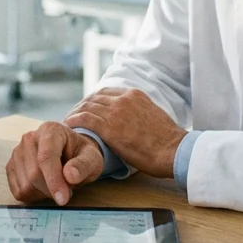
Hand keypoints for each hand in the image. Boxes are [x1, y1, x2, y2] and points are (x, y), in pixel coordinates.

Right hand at [5, 121, 105, 205]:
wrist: (69, 152)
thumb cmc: (81, 155)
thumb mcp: (92, 158)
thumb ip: (83, 165)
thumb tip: (70, 176)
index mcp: (50, 130)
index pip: (46, 157)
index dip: (54, 180)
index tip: (63, 199)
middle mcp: (29, 138)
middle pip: (34, 174)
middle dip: (52, 189)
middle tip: (68, 190)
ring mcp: (17, 152)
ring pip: (25, 185)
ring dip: (44, 193)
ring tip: (56, 184)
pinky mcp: (11, 166)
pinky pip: (18, 191)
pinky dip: (33, 195)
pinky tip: (44, 186)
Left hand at [63, 88, 185, 177]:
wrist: (174, 150)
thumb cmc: (167, 141)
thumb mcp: (153, 116)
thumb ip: (138, 113)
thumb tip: (131, 121)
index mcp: (135, 94)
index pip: (106, 92)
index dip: (93, 100)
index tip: (87, 108)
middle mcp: (124, 99)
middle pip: (94, 97)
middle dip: (82, 105)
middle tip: (73, 115)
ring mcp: (116, 111)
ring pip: (88, 106)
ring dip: (76, 113)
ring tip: (69, 121)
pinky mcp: (110, 127)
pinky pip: (85, 119)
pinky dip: (75, 120)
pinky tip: (69, 125)